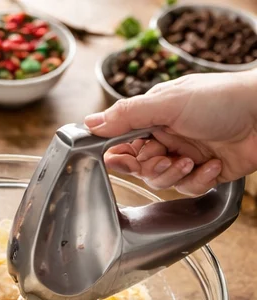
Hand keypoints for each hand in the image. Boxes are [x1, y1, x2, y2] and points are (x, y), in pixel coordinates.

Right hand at [86, 72, 256, 192]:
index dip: (119, 156)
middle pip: (141, 168)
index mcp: (155, 117)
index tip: (119, 161)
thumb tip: (89, 123)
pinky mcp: (204, 173)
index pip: (123, 142)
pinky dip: (200, 179)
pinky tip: (214, 163)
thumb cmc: (221, 99)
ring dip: (176, 174)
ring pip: (163, 182)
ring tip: (192, 160)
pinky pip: (189, 189)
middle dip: (152, 167)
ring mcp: (186, 155)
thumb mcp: (168, 102)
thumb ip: (127, 115)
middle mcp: (168, 137)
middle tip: (164, 158)